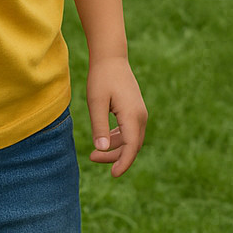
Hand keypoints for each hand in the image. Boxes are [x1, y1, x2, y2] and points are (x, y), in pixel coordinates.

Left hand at [85, 56, 146, 177]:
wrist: (111, 58)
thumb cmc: (101, 78)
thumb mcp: (96, 102)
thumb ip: (99, 126)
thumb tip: (101, 149)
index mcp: (132, 115)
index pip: (131, 146)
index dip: (124, 163)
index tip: (113, 175)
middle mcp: (140, 115)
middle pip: (132, 146)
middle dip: (115, 157)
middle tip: (92, 157)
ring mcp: (140, 112)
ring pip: (132, 139)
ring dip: (116, 148)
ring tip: (94, 151)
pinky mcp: (136, 109)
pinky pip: (130, 131)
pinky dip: (119, 138)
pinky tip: (105, 138)